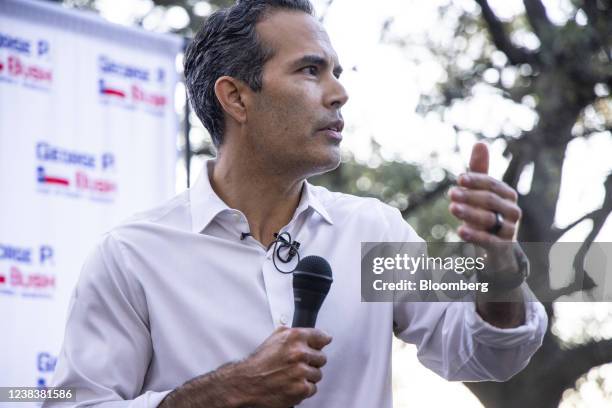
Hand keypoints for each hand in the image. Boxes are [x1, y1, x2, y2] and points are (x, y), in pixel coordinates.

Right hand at [237, 326, 331, 407]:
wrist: (247, 382)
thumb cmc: (260, 362)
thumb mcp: (275, 337)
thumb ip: (296, 333)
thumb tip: (319, 335)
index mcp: (294, 337)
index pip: (322, 337)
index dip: (321, 342)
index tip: (321, 345)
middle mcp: (299, 353)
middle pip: (322, 357)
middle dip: (311, 362)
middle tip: (297, 364)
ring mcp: (301, 371)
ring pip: (318, 374)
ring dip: (307, 376)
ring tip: (291, 375)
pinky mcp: (301, 389)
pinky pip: (312, 388)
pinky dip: (303, 389)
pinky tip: (291, 384)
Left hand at [449, 143, 524, 327]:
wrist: (497, 252)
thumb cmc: (488, 216)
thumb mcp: (483, 194)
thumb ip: (480, 171)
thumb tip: (480, 142)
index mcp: (507, 195)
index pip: (492, 184)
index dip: (476, 180)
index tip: (458, 179)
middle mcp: (512, 212)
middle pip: (491, 201)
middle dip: (470, 196)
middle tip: (451, 193)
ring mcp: (509, 231)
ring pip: (489, 220)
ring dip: (469, 213)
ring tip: (452, 209)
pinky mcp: (502, 249)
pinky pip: (490, 241)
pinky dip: (475, 235)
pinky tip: (460, 230)